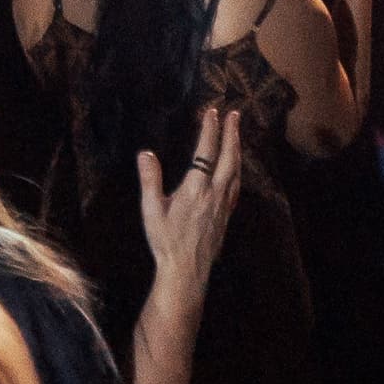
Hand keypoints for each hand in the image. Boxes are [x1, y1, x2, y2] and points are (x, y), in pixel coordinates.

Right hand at [135, 102, 245, 316]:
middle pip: (229, 157)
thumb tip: (146, 153)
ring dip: (237, 149)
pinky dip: (237, 170)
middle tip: (235, 114)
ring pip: (236, 171)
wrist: (186, 271)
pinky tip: (235, 169)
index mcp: (196, 189)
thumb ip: (150, 180)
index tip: (212, 112)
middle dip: (232, 133)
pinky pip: (236, 186)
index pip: (206, 151)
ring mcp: (224, 205)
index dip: (210, 130)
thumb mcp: (151, 210)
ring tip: (237, 134)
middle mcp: (214, 194)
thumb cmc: (165, 241)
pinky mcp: (226, 216)